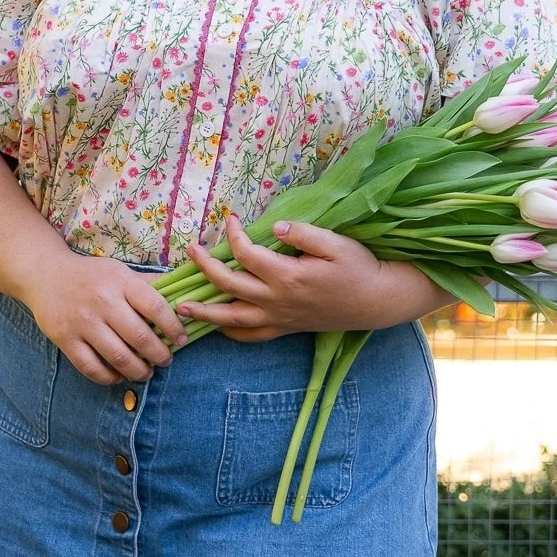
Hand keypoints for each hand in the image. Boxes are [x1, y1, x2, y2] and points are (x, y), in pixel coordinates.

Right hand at [24, 250, 189, 385]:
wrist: (45, 275)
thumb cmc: (91, 276)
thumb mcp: (120, 272)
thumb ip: (148, 286)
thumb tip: (182, 297)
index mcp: (121, 283)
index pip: (156, 307)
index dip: (174, 327)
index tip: (181, 339)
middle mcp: (102, 302)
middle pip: (140, 337)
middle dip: (160, 355)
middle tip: (166, 360)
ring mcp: (82, 322)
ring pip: (119, 357)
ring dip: (139, 371)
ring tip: (146, 372)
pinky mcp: (65, 339)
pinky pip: (91, 368)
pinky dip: (109, 378)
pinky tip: (119, 376)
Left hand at [179, 215, 448, 341]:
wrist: (375, 301)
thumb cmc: (358, 268)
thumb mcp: (336, 244)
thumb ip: (304, 235)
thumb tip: (275, 229)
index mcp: (287, 276)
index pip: (247, 254)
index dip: (233, 235)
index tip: (230, 219)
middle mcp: (277, 300)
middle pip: (230, 285)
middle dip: (206, 267)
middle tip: (191, 251)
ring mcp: (279, 318)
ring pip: (233, 318)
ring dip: (206, 312)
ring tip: (181, 308)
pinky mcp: (285, 328)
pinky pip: (252, 337)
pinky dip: (231, 333)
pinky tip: (218, 326)